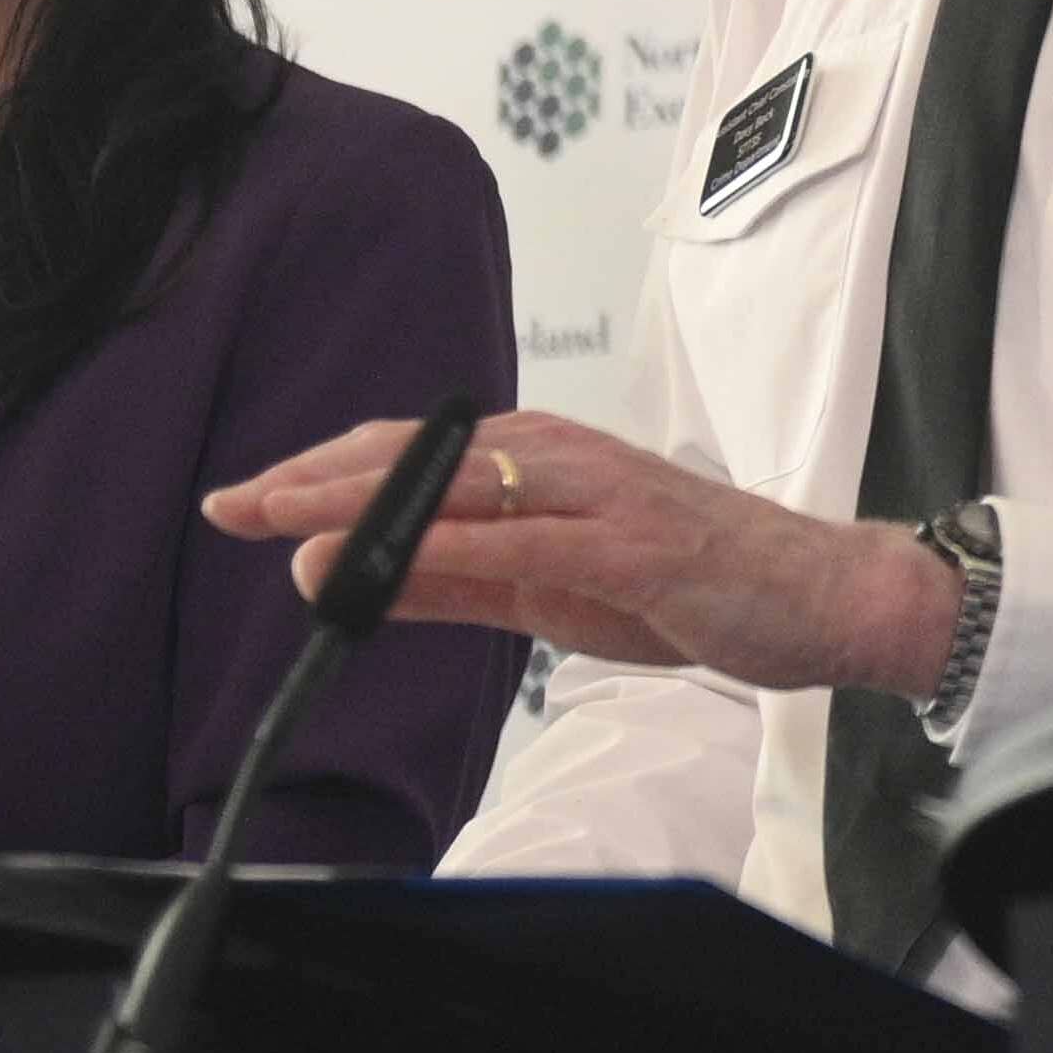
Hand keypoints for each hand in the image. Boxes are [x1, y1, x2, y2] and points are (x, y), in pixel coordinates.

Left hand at [201, 410, 956, 698]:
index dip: (321, 473)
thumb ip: (451, 580)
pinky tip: (390, 558)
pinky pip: (522, 541)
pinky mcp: (631, 542)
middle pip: (418, 455)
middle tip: (231, 501)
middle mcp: (561, 459)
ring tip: (281, 516)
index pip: (410, 456)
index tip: (243, 498)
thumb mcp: (549, 590)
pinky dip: (448, 545)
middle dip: (318, 477)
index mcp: (541, 464)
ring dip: (366, 497)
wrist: (821, 597)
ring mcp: (597, 494)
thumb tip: (340, 575)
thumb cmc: (691, 584)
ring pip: (459, 483)